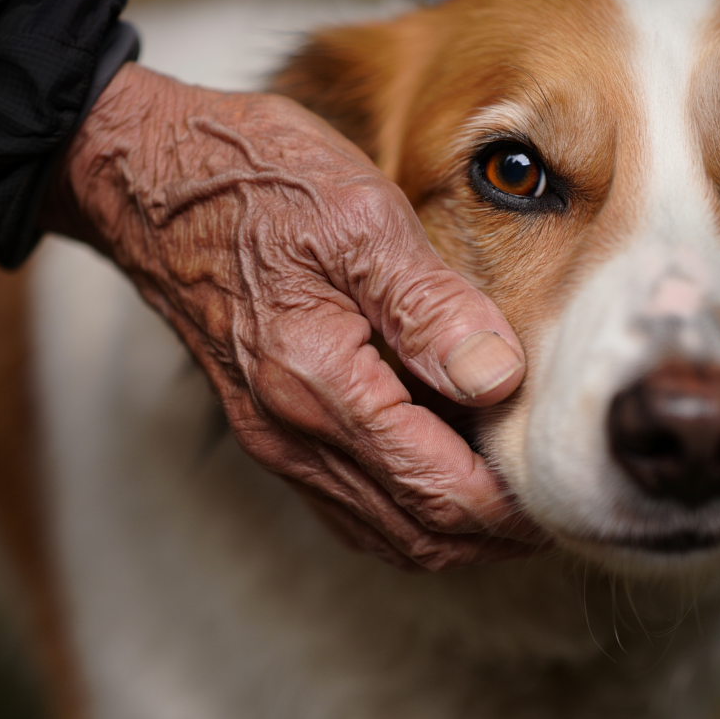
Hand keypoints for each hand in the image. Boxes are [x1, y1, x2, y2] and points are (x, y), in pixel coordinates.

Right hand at [39, 64, 546, 569]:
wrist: (153, 183)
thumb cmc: (257, 183)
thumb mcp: (358, 218)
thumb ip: (429, 304)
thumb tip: (498, 378)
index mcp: (318, 384)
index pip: (437, 489)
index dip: (510, 508)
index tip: (566, 494)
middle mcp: (290, 432)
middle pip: (415, 532)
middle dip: (492, 535)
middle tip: (557, 507)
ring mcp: (273, 438)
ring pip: (381, 530)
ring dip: (452, 533)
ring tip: (512, 501)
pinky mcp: (267, 428)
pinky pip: (347, 504)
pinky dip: (406, 512)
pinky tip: (443, 476)